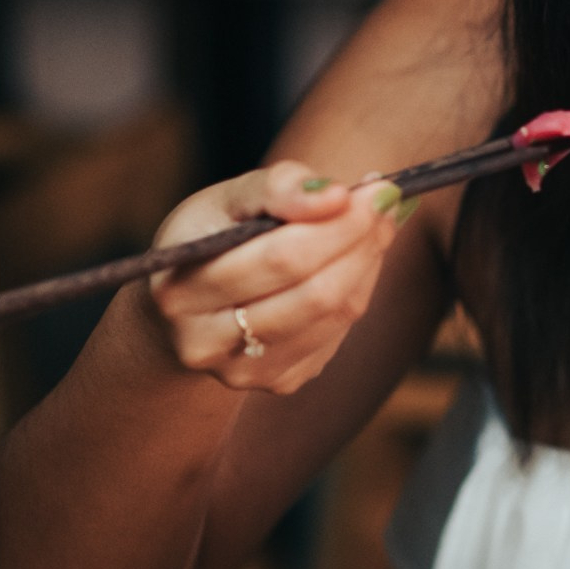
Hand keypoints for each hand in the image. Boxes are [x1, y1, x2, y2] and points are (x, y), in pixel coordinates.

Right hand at [148, 161, 408, 394]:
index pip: (280, 259)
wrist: (185, 307)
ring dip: (368, 263)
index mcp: (182, 291)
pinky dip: (358, 288)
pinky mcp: (279, 380)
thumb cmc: (208, 240)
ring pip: (334, 315)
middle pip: (315, 294)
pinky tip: (355, 258)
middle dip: (361, 242)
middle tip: (388, 201)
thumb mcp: (224, 200)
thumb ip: (276, 187)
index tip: (375, 189)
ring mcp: (244, 371)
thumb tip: (335, 195)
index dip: (337, 224)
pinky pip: (338, 332)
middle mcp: (207, 343)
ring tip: (378, 223)